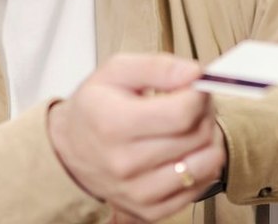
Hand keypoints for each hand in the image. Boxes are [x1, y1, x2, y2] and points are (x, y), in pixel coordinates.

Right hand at [48, 53, 226, 221]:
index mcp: (114, 124)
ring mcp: (137, 192)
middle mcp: (125, 163)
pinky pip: (199, 188)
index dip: (198, 94)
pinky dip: (202, 166)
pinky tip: (187, 150)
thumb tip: (194, 73)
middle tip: (192, 102)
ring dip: (208, 139)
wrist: (69, 149)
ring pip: (205, 164)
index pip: (182, 113)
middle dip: (204, 112)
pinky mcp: (149, 211)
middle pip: (197, 136)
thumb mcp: (117, 71)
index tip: (194, 86)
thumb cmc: (95, 107)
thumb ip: (157, 67)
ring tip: (192, 126)